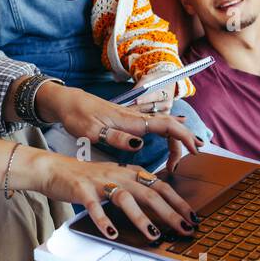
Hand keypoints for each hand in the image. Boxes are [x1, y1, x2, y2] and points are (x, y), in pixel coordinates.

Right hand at [35, 152, 199, 244]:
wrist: (54, 169)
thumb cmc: (87, 179)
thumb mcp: (115, 180)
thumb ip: (134, 190)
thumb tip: (157, 208)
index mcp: (129, 172)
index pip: (160, 185)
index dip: (178, 202)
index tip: (192, 218)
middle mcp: (118, 174)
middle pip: (149, 193)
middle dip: (169, 213)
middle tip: (184, 229)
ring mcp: (100, 182)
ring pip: (125, 199)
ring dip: (141, 218)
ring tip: (153, 236)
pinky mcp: (82, 190)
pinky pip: (94, 206)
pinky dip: (103, 220)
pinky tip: (112, 233)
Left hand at [38, 83, 201, 171]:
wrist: (66, 101)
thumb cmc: (76, 116)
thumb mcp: (91, 131)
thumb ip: (115, 138)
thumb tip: (139, 144)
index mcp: (129, 121)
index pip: (166, 126)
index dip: (183, 137)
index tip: (193, 151)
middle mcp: (134, 117)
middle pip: (169, 125)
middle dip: (184, 140)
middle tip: (188, 159)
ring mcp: (131, 116)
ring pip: (163, 123)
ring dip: (178, 135)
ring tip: (189, 149)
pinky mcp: (126, 117)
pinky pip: (153, 121)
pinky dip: (167, 127)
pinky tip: (174, 128)